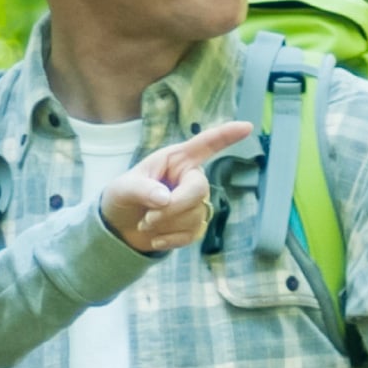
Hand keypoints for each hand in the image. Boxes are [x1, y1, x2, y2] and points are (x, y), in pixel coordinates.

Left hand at [100, 120, 254, 254]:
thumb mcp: (123, 188)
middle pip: (199, 190)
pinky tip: (155, 239)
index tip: (247, 127)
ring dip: (165, 225)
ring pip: (194, 216)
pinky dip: (170, 240)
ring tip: (145, 224)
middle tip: (147, 219)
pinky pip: (192, 235)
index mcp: (176, 160)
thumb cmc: (123, 197)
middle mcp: (190, 178)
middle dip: (173, 208)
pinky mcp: (195, 226)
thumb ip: (142, 189)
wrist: (120, 227)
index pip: (205, 145)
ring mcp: (195, 203)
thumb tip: (164, 199)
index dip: (226, 136)